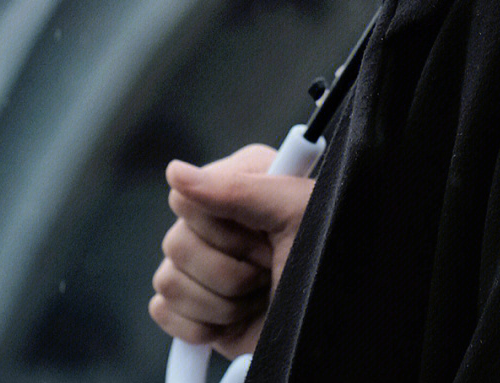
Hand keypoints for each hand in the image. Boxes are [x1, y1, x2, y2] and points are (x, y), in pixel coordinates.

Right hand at [149, 143, 315, 358]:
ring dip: (222, 302)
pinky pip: (164, 311)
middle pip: (176, 244)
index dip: (224, 228)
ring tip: (260, 295)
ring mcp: (203, 264)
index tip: (265, 237)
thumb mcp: (294, 211)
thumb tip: (175, 173)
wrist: (335, 324)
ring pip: (169, 280)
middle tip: (269, 269)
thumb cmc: (327, 257)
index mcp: (239, 183)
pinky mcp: (196, 304)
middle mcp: (216, 220)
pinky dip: (200, 326)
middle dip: (230, 272)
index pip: (186, 198)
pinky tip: (235, 320)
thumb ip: (234, 188)